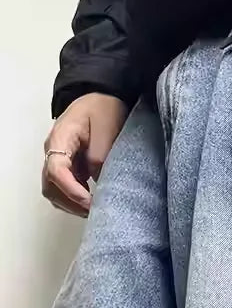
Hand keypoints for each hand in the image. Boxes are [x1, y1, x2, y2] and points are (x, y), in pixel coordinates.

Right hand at [42, 93, 127, 216]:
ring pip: (53, 190)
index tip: (89, 200)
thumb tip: (97, 180)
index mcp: (61, 138)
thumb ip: (100, 154)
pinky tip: (91, 201)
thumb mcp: (107, 127)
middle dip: (70, 202)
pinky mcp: (67, 165)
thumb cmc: (103, 108)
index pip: (56, 170)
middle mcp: (53, 151)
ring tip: (94, 210)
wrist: (99, 97)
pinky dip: (74, 199)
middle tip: (94, 210)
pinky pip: (63, 187)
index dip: (71, 189)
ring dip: (71, 204)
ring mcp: (58, 159)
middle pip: (50, 185)